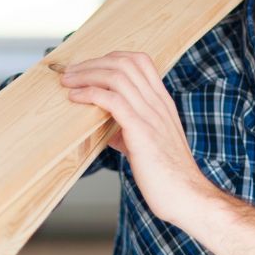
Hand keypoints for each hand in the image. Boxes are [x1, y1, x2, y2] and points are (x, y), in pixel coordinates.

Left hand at [59, 51, 214, 226]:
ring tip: (68, 83)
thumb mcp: (149, 145)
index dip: (111, 58)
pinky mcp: (141, 130)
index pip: (140, 62)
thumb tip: (109, 131)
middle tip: (70, 73)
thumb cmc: (167, 176)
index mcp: (162, 103)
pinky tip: (75, 98)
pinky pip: (112, 100)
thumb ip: (130, 132)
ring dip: (87, 75)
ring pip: (117, 76)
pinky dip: (90, 93)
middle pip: (124, 63)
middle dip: (93, 63)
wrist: (185, 196)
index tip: (88, 67)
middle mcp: (158, 103)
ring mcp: (151, 114)